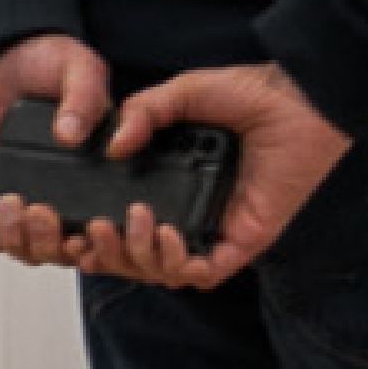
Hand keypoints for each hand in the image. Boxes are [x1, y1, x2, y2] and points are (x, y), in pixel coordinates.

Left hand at [0, 33, 116, 269]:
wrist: (3, 53)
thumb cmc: (49, 60)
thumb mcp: (79, 68)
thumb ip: (84, 96)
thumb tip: (72, 134)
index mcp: (101, 171)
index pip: (109, 227)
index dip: (102, 243)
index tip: (92, 229)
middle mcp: (67, 192)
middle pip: (64, 251)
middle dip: (51, 242)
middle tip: (43, 211)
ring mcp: (28, 195)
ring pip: (25, 249)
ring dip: (17, 238)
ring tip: (10, 203)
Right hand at [98, 62, 354, 292]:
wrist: (298, 99)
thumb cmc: (248, 94)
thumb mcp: (183, 95)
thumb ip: (143, 113)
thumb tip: (112, 146)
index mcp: (168, 183)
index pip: (121, 225)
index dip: (93, 235)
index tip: (69, 228)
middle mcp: (186, 212)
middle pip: (134, 258)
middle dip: (108, 253)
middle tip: (95, 229)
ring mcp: (214, 228)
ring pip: (164, 271)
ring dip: (138, 256)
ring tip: (134, 222)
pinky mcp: (243, 239)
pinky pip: (206, 273)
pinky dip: (181, 264)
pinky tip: (169, 236)